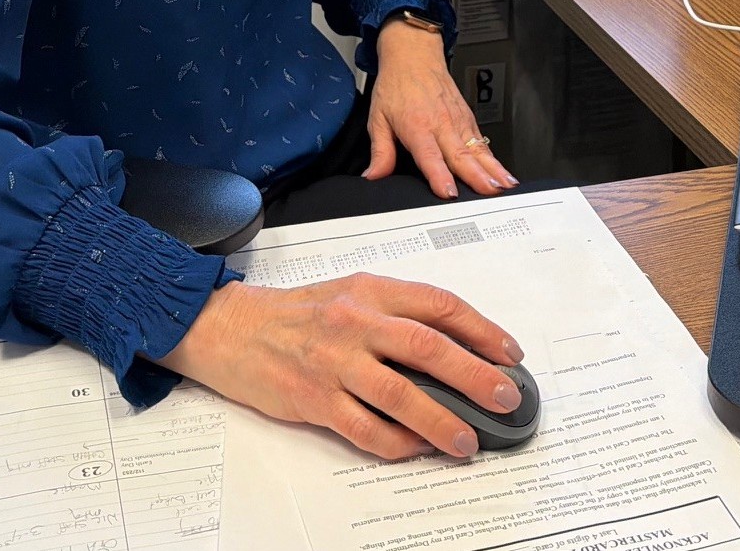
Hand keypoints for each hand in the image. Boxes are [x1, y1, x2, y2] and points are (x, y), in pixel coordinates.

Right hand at [158, 275, 525, 458]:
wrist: (231, 328)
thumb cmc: (298, 313)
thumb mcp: (352, 293)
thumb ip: (398, 314)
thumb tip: (456, 347)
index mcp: (371, 291)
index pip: (439, 305)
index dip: (482, 330)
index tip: (509, 353)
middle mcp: (355, 322)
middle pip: (428, 348)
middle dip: (475, 376)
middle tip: (505, 398)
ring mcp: (334, 363)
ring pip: (401, 395)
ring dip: (442, 421)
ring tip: (468, 439)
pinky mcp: (313, 400)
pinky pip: (365, 428)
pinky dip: (397, 443)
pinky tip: (417, 448)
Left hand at [366, 19, 516, 197]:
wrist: (413, 55)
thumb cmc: (397, 85)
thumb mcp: (378, 118)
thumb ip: (380, 151)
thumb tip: (374, 175)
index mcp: (417, 126)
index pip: (430, 156)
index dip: (440, 176)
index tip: (449, 193)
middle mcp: (441, 124)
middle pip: (461, 156)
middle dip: (477, 176)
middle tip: (489, 194)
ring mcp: (458, 121)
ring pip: (478, 150)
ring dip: (493, 169)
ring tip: (505, 186)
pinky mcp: (468, 118)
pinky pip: (482, 142)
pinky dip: (494, 159)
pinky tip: (503, 174)